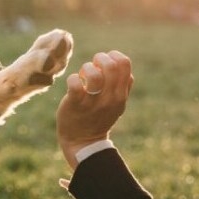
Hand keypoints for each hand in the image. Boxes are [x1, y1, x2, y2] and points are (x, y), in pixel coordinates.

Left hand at [57, 51, 133, 168]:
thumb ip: (123, 85)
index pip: (125, 63)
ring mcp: (92, 102)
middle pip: (111, 65)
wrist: (83, 142)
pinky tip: (73, 83)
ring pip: (94, 74)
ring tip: (83, 76)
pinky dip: (73, 78)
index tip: (104, 64)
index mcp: (121, 95)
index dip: (113, 56)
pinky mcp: (75, 104)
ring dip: (86, 68)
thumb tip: (121, 63)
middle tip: (93, 67)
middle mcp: (110, 98)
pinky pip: (75, 83)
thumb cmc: (99, 118)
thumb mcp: (117, 104)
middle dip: (99, 58)